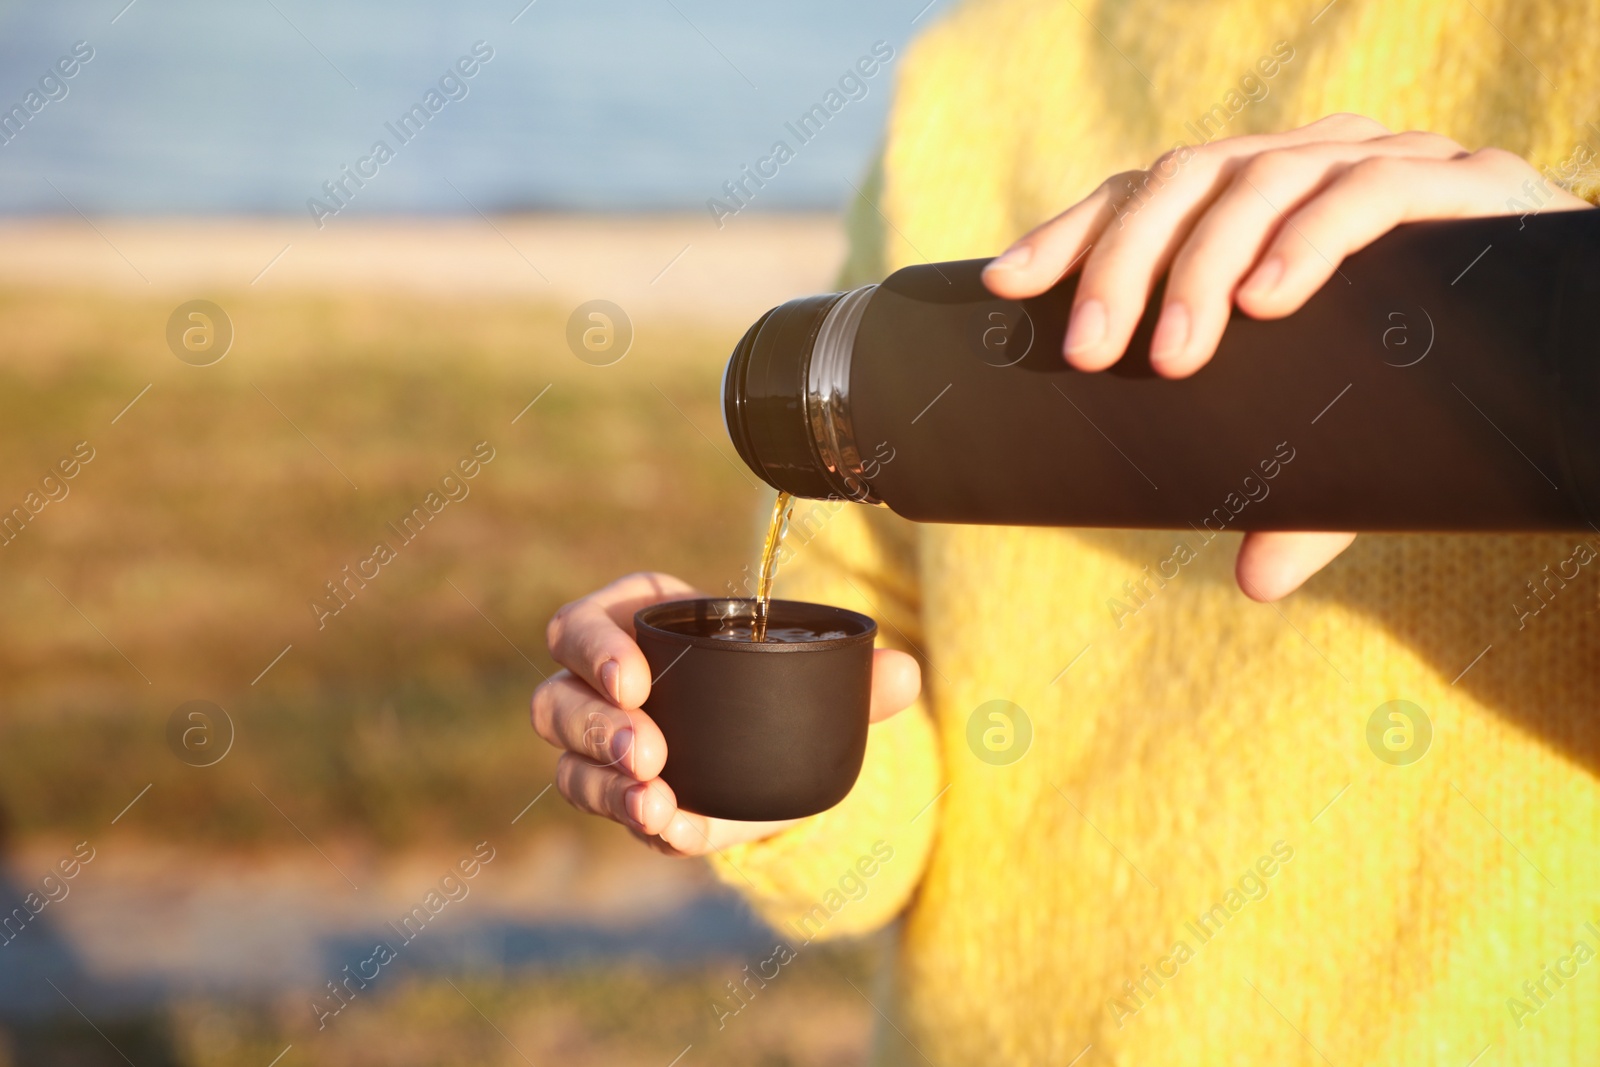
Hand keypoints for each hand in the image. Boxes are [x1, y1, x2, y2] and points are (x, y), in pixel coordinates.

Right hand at [533, 572, 921, 855]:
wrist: (776, 743)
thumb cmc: (773, 678)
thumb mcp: (808, 669)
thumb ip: (857, 671)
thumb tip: (905, 672)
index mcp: (634, 621)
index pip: (580, 626)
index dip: (595, 649)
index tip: (636, 681)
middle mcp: (601, 685)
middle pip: (560, 701)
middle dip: (599, 728)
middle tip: (650, 753)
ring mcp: (602, 748)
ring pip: (570, 763)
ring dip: (606, 786)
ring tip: (656, 804)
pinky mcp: (621, 797)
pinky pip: (609, 811)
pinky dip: (639, 823)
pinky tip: (672, 830)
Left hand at [982, 113, 1592, 599]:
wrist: (1572, 335)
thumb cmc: (1441, 370)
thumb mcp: (1355, 432)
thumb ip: (1307, 494)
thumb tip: (1253, 581)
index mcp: (1263, 201)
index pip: (1144, 194)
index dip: (1072, 233)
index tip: (1006, 286)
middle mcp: (1311, 165)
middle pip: (1184, 180)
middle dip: (1126, 262)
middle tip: (1094, 352)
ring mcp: (1384, 162)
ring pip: (1258, 178)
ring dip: (1202, 263)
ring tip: (1175, 351)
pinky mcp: (1459, 185)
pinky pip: (1366, 193)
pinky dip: (1309, 242)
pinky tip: (1270, 298)